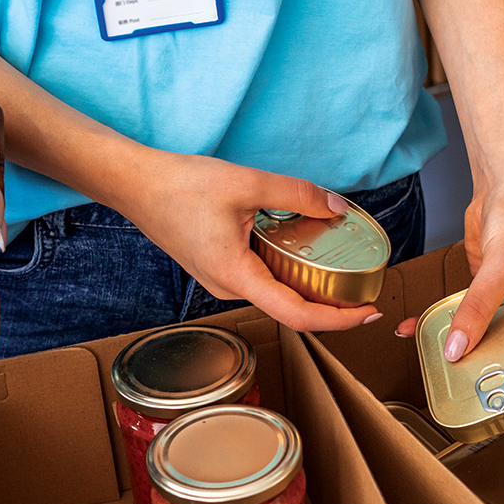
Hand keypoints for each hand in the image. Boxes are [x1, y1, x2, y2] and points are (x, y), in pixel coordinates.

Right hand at [114, 152, 386, 330]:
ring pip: (275, 294)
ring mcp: (221, 282)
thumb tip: (336, 207)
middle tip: (365, 289)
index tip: (367, 312)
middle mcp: (229, 288)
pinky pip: (261, 280)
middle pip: (290, 310)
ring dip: (309, 287)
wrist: (136, 185)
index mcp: (236, 276)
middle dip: (331, 305)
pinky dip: (287, 272)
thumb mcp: (247, 182)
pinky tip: (302, 252)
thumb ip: (295, 195)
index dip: (337, 320)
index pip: (297, 315)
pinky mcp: (218, 270)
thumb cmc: (181, 186)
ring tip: (342, 270)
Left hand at [398, 179, 503, 369]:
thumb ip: (479, 307)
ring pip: (494, 334)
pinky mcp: (492, 288)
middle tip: (467, 389)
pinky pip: (473, 314)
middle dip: (495, 368)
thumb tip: (458, 345)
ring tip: (441, 366)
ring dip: (468, 346)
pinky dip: (452, 321)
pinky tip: (426, 330)